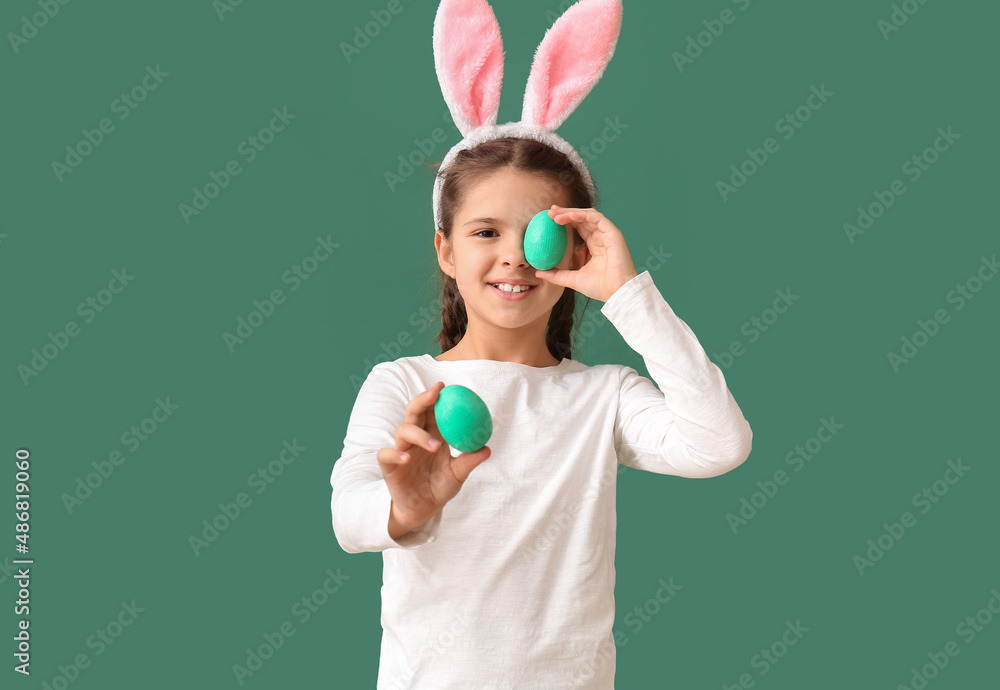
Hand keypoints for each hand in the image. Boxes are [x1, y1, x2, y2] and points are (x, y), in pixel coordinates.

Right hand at [376, 382, 490, 538]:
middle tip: (434, 395)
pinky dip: (395, 454)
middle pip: (414, 412)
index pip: (432, 411)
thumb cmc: (439, 487)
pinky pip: (387, 455)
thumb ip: (469, 461)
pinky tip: (406, 459)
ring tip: (435, 446)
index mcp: (432, 435)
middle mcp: (415, 439)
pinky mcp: (389, 466)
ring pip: (403, 430)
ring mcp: (401, 450)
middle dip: (422, 400)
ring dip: (419, 434)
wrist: (422, 510)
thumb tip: (486, 449)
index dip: (436, 397)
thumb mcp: (457, 474)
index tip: (445, 387)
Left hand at [534, 205, 638, 301]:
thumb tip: (538, 273)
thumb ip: (556, 275)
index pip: (577, 227)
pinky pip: (596, 218)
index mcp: (593, 246)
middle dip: (565, 213)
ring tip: (555, 214)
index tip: (548, 219)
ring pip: (588, 215)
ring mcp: (607, 234)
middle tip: (549, 212)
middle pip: (581, 219)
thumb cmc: (599, 288)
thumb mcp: (572, 279)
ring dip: (571, 212)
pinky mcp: (613, 233)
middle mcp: (600, 238)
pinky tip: (569, 216)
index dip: (564, 221)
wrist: (616, 293)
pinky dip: (582, 215)